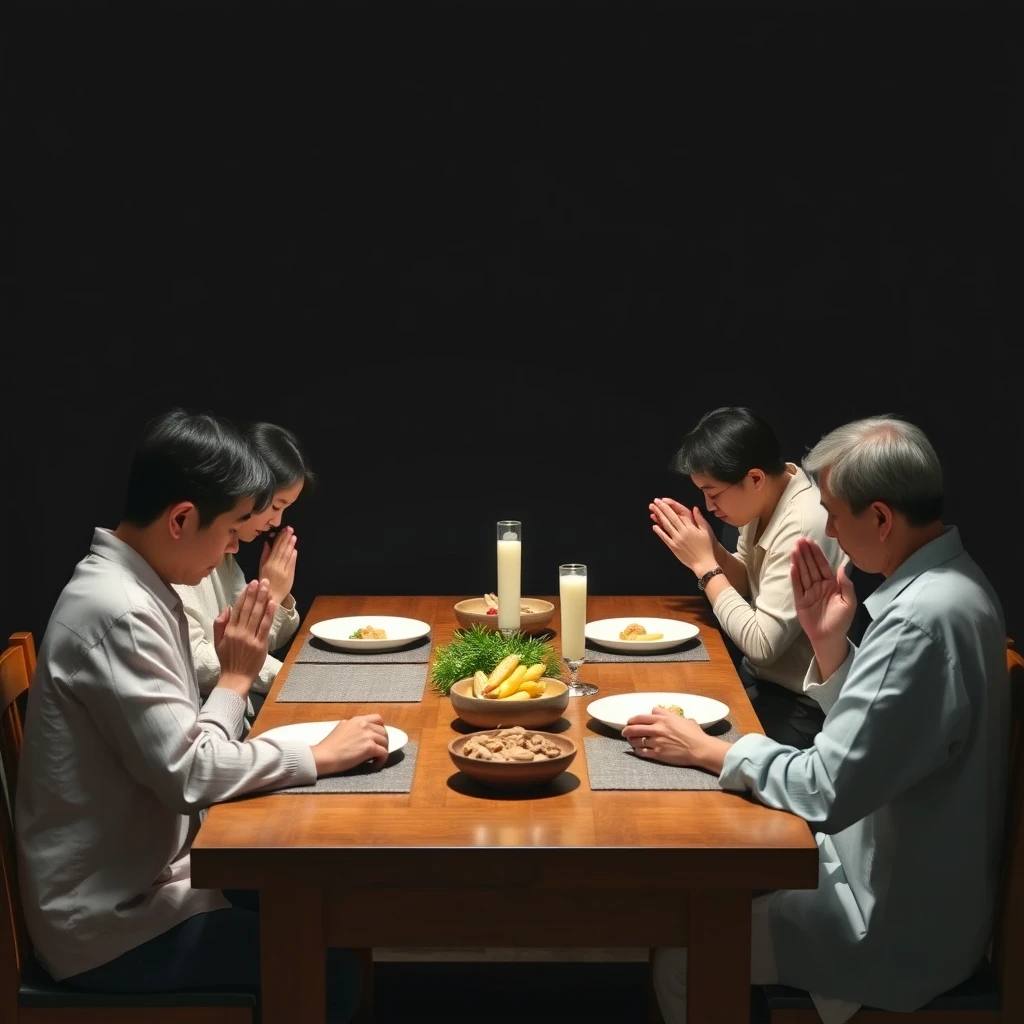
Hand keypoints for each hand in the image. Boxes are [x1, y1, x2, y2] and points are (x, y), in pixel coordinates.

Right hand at [213, 578, 276, 693]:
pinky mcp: (260, 644)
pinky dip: (268, 614)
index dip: (245, 595)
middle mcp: (239, 632)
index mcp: (229, 630)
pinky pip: (264, 626)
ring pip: (256, 615)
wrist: (235, 678)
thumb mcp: (218, 641)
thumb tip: (227, 608)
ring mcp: (250, 638)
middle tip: (261, 580)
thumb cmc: (227, 659)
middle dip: (255, 593)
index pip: (238, 609)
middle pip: (248, 609)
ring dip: (262, 599)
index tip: (250, 584)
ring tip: (267, 587)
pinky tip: (272, 603)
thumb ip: (220, 624)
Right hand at [258, 526, 296, 604]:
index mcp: (268, 564)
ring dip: (291, 545)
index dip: (280, 539)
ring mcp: (284, 571)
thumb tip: (267, 544)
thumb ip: (264, 556)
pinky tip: (294, 549)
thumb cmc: (264, 583)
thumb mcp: (261, 568)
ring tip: (293, 537)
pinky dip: (293, 556)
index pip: (275, 549)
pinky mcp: (290, 576)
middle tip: (290, 529)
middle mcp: (276, 567)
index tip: (283, 531)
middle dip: (286, 539)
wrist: (270, 598)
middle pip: (282, 550)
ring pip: (288, 556)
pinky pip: (292, 564)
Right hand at [310, 715, 389, 774]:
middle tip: (378, 750)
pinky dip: (382, 759)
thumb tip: (358, 731)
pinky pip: (384, 752)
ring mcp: (368, 735)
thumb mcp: (341, 728)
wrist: (324, 756)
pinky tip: (375, 765)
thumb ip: (352, 726)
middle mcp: (364, 725)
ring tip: (376, 759)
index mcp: (357, 720)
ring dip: (383, 750)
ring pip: (385, 742)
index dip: (381, 728)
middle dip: (383, 741)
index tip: (378, 737)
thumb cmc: (329, 746)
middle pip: (383, 731)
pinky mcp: (370, 747)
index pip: (377, 719)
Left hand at [621, 707, 729, 771]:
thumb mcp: (682, 718)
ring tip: (630, 741)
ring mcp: (657, 742)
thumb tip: (659, 713)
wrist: (700, 748)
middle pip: (635, 728)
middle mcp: (658, 729)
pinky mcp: (658, 754)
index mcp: (663, 718)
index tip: (630, 721)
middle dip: (627, 730)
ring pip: (637, 740)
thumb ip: (668, 714)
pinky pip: (642, 752)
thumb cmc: (694, 733)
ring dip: (631, 741)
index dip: (633, 719)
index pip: (641, 717)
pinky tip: (636, 750)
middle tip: (624, 732)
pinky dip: (637, 751)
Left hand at [649, 498, 717, 574]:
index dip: (669, 506)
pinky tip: (654, 526)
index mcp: (690, 527)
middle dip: (661, 508)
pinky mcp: (673, 547)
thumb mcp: (707, 531)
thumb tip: (694, 508)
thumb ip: (700, 519)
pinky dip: (659, 532)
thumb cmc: (707, 547)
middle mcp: (682, 532)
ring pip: (666, 526)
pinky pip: (665, 538)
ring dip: (658, 517)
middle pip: (670, 518)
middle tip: (654, 502)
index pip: (677, 513)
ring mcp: (677, 540)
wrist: (704, 562)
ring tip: (652, 510)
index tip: (662, 501)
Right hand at [790, 538, 856, 676]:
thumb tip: (842, 567)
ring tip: (794, 549)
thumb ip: (846, 585)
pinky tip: (792, 565)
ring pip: (803, 573)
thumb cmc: (841, 621)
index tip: (811, 542)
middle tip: (800, 540)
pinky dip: (795, 576)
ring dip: (799, 561)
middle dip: (806, 553)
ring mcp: (809, 592)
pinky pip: (797, 586)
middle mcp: (819, 586)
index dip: (817, 554)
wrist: (830, 638)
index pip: (823, 566)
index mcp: (832, 584)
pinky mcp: (800, 600)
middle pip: (811, 566)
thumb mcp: (849, 602)